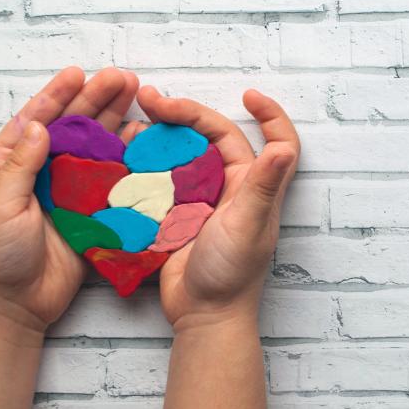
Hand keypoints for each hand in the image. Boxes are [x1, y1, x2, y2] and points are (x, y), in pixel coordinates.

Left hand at [0, 67, 139, 331]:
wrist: (18, 301)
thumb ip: (20, 166)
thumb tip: (37, 124)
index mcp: (13, 163)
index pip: (38, 119)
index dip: (59, 95)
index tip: (79, 74)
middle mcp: (46, 171)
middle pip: (75, 128)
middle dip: (98, 101)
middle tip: (124, 78)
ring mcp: (72, 191)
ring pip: (98, 150)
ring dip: (117, 125)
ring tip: (140, 101)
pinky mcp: (93, 213)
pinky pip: (113, 183)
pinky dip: (129, 165)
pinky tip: (145, 145)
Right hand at [135, 87, 300, 329]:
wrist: (202, 314)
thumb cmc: (231, 275)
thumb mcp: (247, 227)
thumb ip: (262, 188)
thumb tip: (283, 147)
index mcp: (254, 187)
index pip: (271, 139)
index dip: (267, 114)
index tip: (248, 94)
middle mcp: (231, 188)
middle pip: (212, 137)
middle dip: (185, 114)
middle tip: (151, 101)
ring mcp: (202, 201)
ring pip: (183, 155)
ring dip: (161, 136)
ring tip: (133, 122)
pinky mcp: (178, 215)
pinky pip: (163, 180)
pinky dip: (146, 165)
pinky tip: (125, 154)